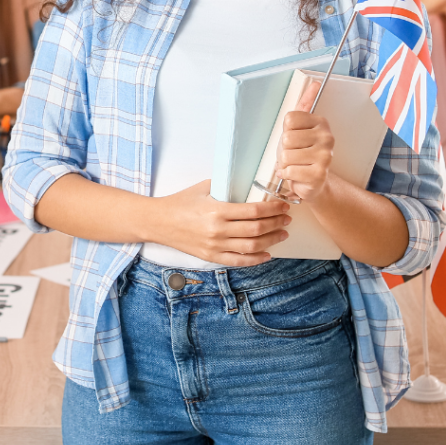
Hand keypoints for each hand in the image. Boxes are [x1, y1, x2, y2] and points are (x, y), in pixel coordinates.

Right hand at [154, 179, 291, 265]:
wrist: (159, 221)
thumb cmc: (180, 203)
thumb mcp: (203, 188)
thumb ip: (225, 186)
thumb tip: (247, 183)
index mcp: (217, 211)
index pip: (253, 211)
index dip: (272, 209)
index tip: (282, 205)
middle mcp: (218, 231)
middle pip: (257, 229)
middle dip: (276, 223)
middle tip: (286, 218)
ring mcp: (215, 246)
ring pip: (252, 247)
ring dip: (271, 240)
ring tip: (282, 234)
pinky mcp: (211, 257)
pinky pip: (239, 261)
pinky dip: (256, 259)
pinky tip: (267, 254)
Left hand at [273, 81, 334, 203]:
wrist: (313, 182)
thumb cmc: (302, 153)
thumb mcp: (298, 127)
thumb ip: (304, 104)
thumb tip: (315, 84)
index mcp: (320, 122)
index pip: (289, 118)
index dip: (286, 130)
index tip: (295, 136)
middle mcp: (327, 137)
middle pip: (287, 137)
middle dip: (284, 148)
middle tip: (295, 153)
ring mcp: (325, 156)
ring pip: (286, 155)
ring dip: (285, 163)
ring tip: (296, 164)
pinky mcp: (319, 173)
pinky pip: (289, 170)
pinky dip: (287, 174)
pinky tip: (296, 174)